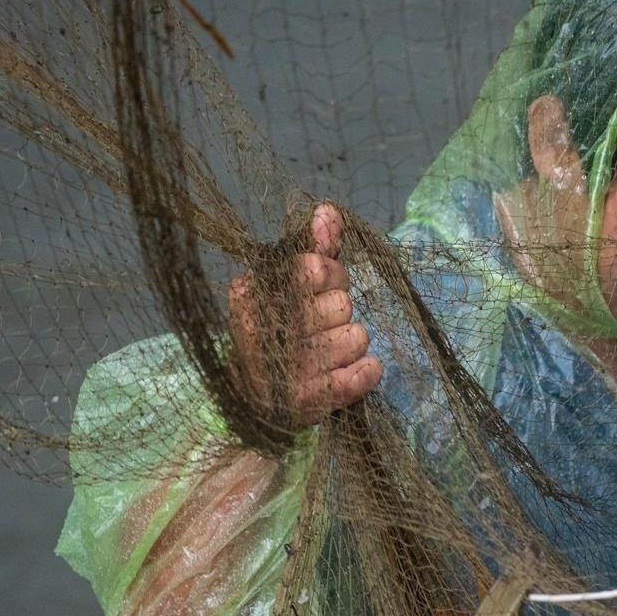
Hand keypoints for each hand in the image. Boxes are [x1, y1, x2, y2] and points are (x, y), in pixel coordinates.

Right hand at [229, 203, 382, 426]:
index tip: (320, 288)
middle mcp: (263, 330)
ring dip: (351, 344)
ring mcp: (285, 369)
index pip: (316, 267)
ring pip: (358, 336)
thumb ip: (313, 249)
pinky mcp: (308, 402)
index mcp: (251, 294)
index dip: (331, 277)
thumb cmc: (280, 332)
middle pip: (343, 304)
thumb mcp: (289, 286)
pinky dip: (364, 372)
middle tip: (320, 327)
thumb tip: (327, 212)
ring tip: (327, 354)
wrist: (258, 402)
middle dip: (339, 313)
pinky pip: (365, 373)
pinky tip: (345, 374)